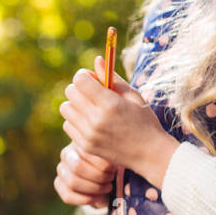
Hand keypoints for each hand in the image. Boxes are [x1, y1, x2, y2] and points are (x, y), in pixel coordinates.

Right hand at [54, 142, 117, 208]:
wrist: (108, 175)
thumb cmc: (113, 163)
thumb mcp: (115, 156)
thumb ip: (115, 157)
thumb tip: (120, 170)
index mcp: (79, 142)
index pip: (86, 152)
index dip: (103, 164)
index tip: (115, 169)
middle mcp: (66, 154)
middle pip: (77, 167)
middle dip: (98, 176)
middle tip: (111, 178)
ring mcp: (61, 170)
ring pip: (72, 182)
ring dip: (94, 188)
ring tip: (108, 187)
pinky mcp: (59, 184)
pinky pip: (68, 196)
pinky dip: (86, 199)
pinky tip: (98, 197)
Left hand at [59, 55, 179, 188]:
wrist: (150, 154)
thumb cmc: (144, 121)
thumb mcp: (133, 96)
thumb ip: (112, 78)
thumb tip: (97, 60)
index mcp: (109, 104)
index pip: (80, 80)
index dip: (84, 75)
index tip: (91, 78)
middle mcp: (96, 119)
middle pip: (70, 93)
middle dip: (79, 88)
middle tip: (91, 92)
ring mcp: (88, 134)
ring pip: (65, 108)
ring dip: (75, 105)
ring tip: (90, 108)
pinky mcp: (84, 145)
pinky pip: (68, 125)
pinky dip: (75, 121)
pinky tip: (89, 122)